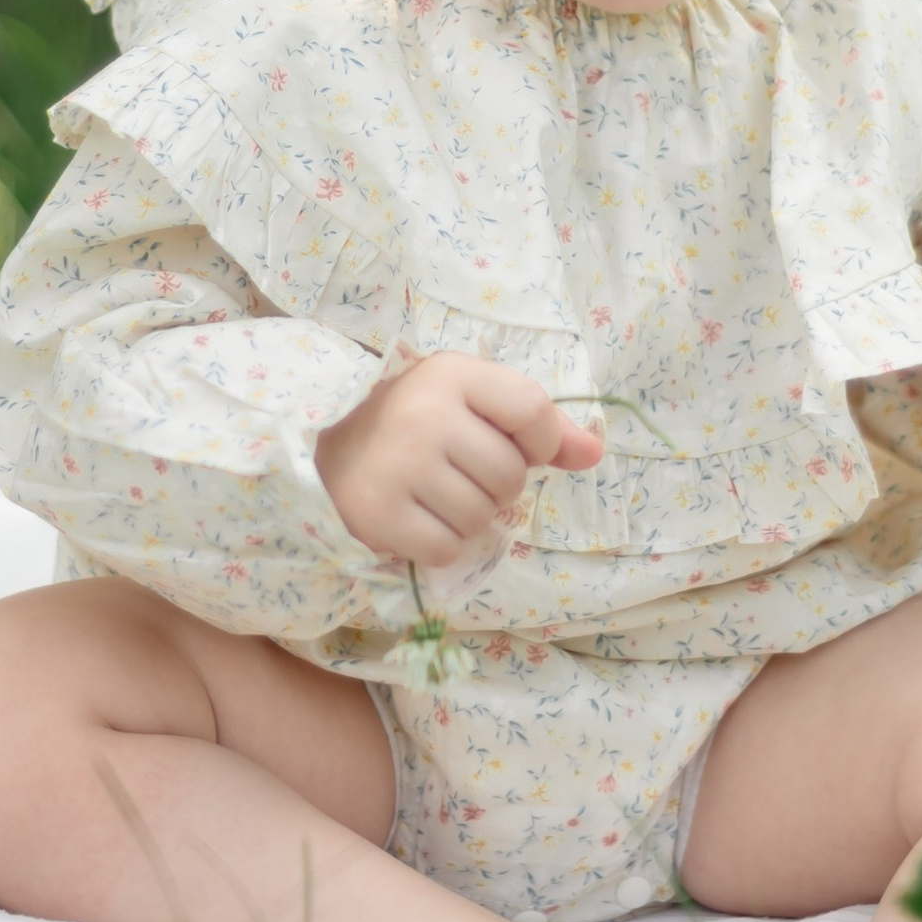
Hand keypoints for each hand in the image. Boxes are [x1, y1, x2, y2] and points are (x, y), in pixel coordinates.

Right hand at [315, 355, 605, 570]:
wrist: (326, 449)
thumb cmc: (413, 423)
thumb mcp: (473, 404)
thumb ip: (540, 427)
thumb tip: (595, 454)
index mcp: (452, 374)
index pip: (533, 410)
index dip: (539, 441)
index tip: (515, 445)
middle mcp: (424, 413)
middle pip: (510, 475)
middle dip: (495, 486)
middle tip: (456, 472)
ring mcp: (398, 464)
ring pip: (481, 517)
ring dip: (467, 517)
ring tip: (433, 494)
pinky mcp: (377, 513)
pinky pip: (447, 547)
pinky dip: (440, 544)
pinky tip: (415, 518)